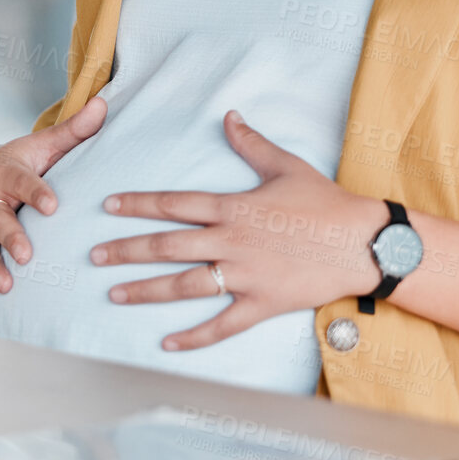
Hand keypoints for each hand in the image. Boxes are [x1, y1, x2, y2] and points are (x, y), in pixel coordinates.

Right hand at [0, 96, 106, 324]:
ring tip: (6, 286)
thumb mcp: (44, 144)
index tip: (53, 205)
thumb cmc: (22, 160)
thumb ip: (74, 130)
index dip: (36, 192)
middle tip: (28, 255)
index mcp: (7, 173)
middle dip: (10, 237)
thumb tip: (105, 104)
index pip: (23, 182)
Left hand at [91, 109, 385, 350]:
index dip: (138, 204)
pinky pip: (222, 324)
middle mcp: (231, 241)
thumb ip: (251, 143)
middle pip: (168, 246)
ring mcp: (245, 275)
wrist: (363, 242)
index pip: (174, 204)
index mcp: (233, 207)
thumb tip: (228, 116)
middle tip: (95, 256)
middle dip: (127, 250)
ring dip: (147, 290)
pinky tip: (167, 343)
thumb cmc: (326, 202)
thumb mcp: (286, 166)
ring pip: (185, 285)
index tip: (108, 206)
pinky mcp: (262, 304)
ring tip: (115, 294)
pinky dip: (194, 336)